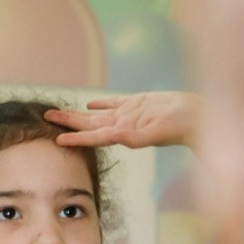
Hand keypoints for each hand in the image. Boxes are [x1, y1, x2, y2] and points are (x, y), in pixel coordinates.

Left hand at [46, 92, 200, 149]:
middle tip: (45, 118)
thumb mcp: (157, 132)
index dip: (75, 138)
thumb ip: (136, 138)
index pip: (93, 137)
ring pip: (96, 114)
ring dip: (77, 113)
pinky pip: (113, 104)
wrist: (198, 116)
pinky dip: (100, 104)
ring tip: (58, 113)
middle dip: (67, 122)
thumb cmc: (180, 126)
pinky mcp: (138, 104)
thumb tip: (118, 139)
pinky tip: (88, 104)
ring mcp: (128, 114)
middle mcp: (122, 125)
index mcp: (123, 133)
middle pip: (88, 124)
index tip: (56, 139)